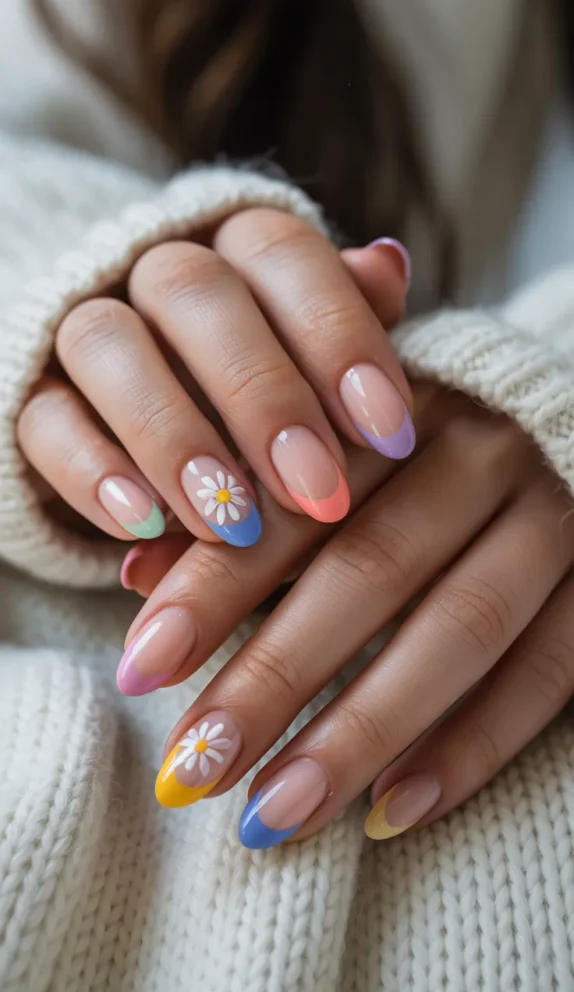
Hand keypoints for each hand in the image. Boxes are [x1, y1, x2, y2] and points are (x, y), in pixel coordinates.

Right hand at [16, 211, 411, 546]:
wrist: (143, 417)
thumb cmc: (261, 396)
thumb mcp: (317, 365)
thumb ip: (349, 323)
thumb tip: (388, 266)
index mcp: (236, 250)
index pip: (283, 253)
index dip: (338, 334)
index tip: (386, 430)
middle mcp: (154, 271)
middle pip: (195, 292)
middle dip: (263, 396)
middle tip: (317, 491)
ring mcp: (83, 327)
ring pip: (108, 345)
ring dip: (174, 437)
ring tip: (230, 526)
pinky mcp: (31, 394)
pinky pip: (45, 418)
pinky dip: (95, 472)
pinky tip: (146, 528)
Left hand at [119, 384, 573, 847]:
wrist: (566, 418)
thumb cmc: (420, 446)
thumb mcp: (330, 448)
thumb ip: (245, 509)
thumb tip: (135, 576)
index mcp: (393, 407)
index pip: (294, 500)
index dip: (214, 584)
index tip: (142, 666)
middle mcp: (481, 450)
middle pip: (370, 570)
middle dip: (274, 676)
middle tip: (194, 767)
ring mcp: (554, 516)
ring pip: (458, 628)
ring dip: (360, 730)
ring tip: (272, 814)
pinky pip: (546, 673)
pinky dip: (471, 748)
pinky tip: (389, 812)